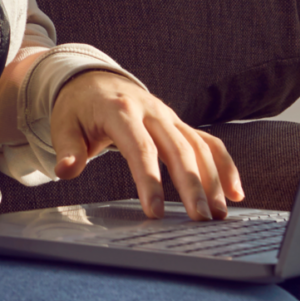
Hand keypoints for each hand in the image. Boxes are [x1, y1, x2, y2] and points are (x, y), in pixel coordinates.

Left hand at [50, 71, 243, 220]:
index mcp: (121, 111)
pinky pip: (208, 142)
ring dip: (213, 180)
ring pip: (198, 147)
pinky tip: (236, 192)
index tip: (156, 211)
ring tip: (220, 214)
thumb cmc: (78, 108)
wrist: (93, 80)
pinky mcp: (179, 125)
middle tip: (201, 219)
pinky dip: (224, 165)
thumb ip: (67, 149)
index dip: (150, 180)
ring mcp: (169, 117)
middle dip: (191, 186)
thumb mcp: (63, 124)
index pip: (140, 148)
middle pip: (177, 149)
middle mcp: (152, 111)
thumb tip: (65, 170)